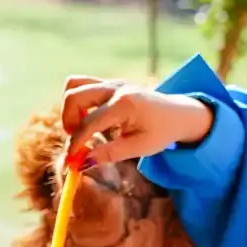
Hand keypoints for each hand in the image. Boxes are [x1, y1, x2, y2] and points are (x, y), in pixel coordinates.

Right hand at [61, 75, 215, 165]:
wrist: (178, 113)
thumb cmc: (161, 132)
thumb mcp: (138, 148)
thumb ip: (109, 154)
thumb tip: (81, 163)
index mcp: (125, 104)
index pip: (88, 122)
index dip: (75, 143)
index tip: (70, 162)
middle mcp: (115, 88)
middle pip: (74, 95)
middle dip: (68, 121)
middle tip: (76, 140)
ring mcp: (111, 83)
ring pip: (74, 84)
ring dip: (70, 108)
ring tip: (79, 127)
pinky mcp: (109, 84)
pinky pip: (82, 85)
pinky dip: (77, 103)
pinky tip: (88, 119)